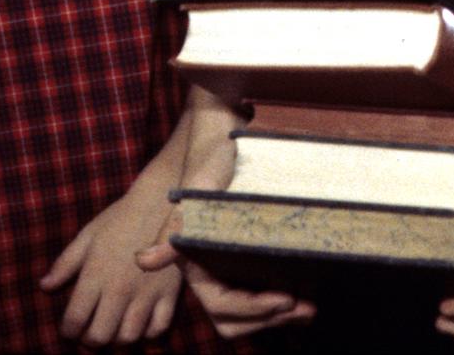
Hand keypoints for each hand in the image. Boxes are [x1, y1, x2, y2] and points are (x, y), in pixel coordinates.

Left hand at [42, 168, 184, 345]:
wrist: (163, 201)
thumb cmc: (121, 217)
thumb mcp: (88, 236)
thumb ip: (65, 264)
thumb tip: (44, 287)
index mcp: (95, 276)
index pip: (74, 320)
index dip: (68, 332)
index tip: (69, 330)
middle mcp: (119, 290)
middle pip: (99, 336)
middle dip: (90, 340)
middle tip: (91, 333)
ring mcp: (146, 294)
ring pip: (128, 338)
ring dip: (117, 340)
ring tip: (115, 330)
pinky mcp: (169, 293)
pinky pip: (158, 328)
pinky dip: (148, 333)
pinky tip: (141, 324)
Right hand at [134, 96, 313, 337]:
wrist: (229, 132)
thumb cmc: (211, 158)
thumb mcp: (197, 192)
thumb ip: (175, 229)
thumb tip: (142, 262)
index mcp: (194, 260)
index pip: (220, 305)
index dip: (251, 309)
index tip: (286, 298)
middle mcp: (211, 268)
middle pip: (234, 317)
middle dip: (269, 321)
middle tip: (306, 309)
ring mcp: (232, 264)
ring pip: (252, 310)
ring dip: (281, 315)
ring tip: (311, 305)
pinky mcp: (252, 254)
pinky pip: (266, 289)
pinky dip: (287, 296)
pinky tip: (309, 285)